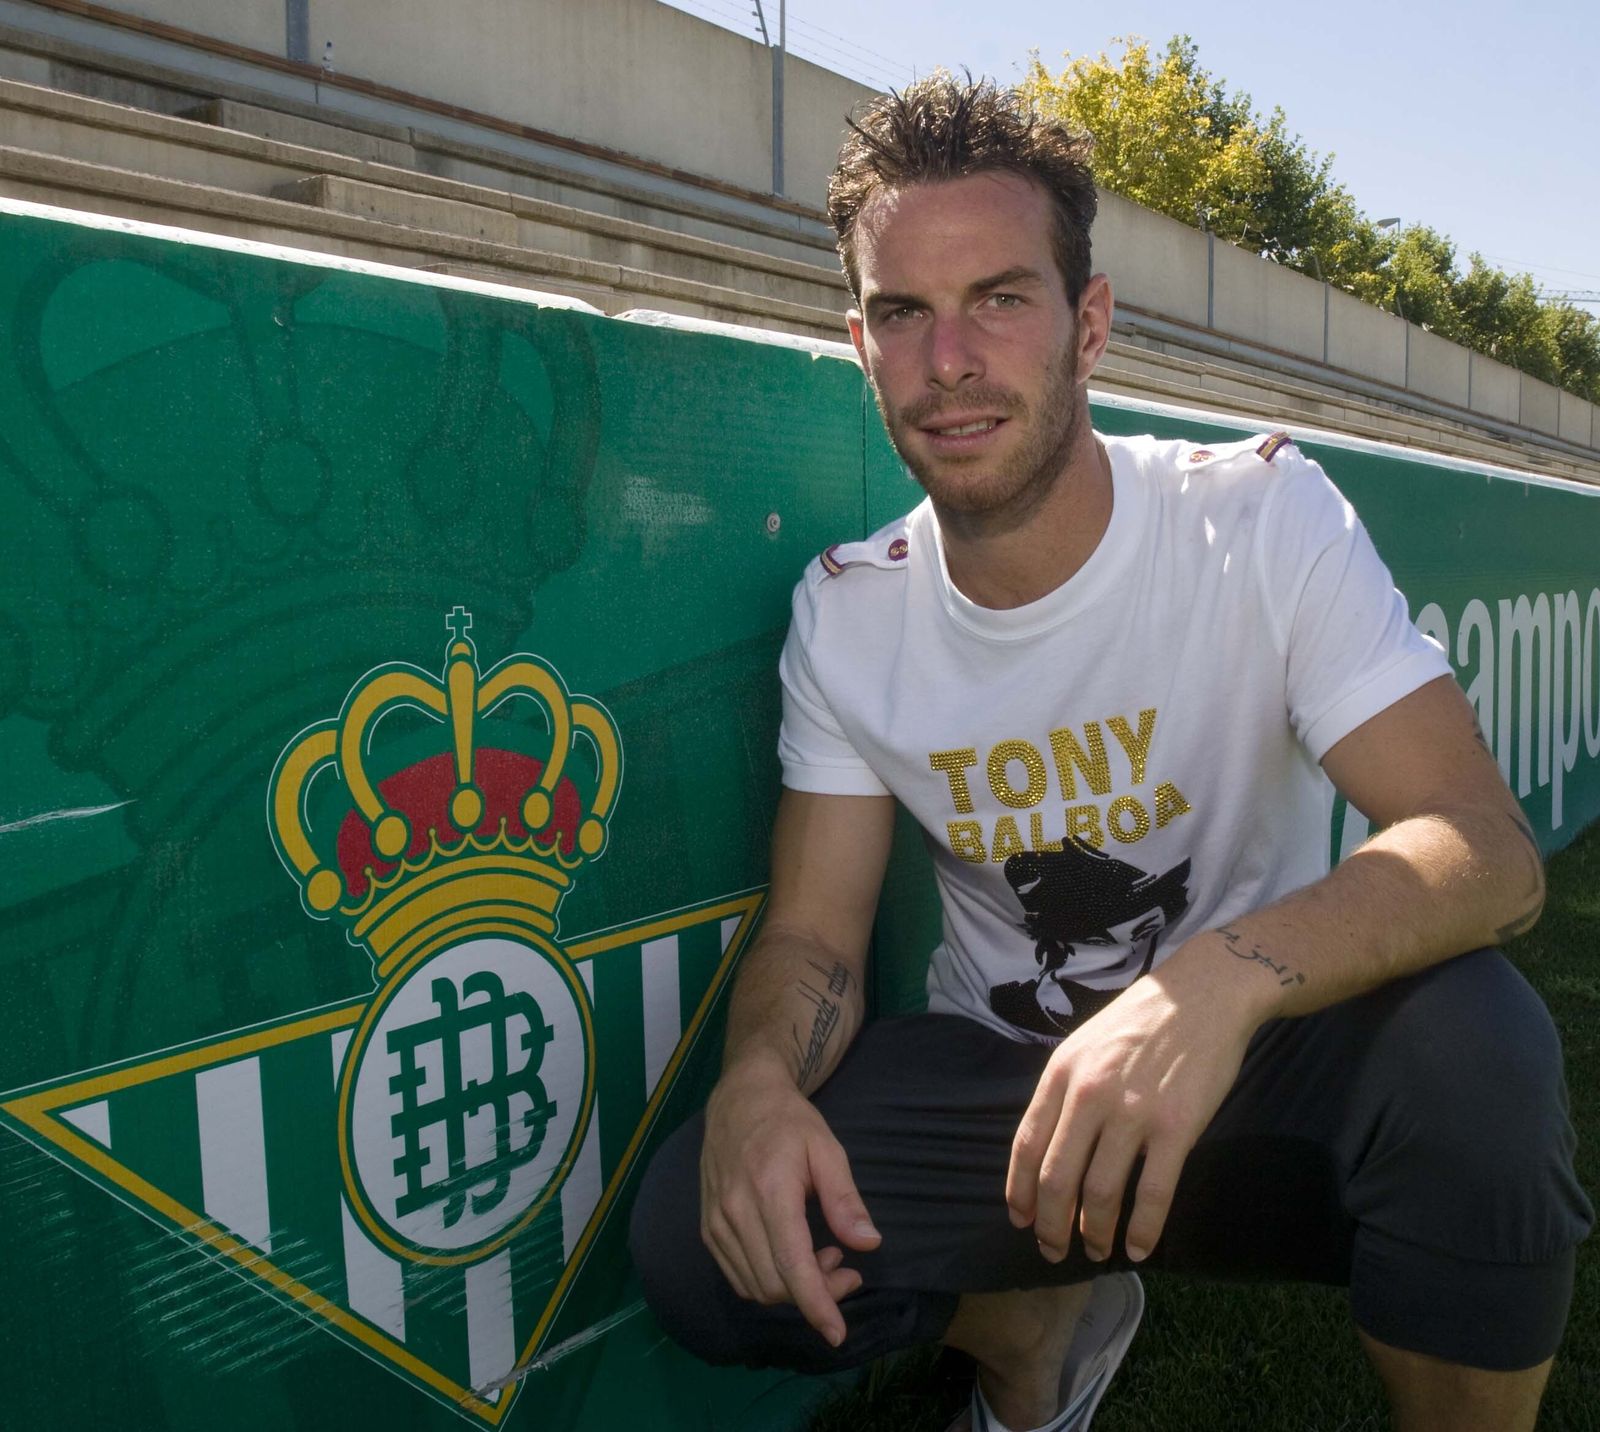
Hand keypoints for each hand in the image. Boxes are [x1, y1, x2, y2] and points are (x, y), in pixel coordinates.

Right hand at [700, 1057, 881, 1346]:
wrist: (739, 1099)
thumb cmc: (790, 1122)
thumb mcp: (828, 1149)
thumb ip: (845, 1199)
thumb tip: (868, 1243)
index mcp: (769, 1191)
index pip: (792, 1265)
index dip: (816, 1304)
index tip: (837, 1333)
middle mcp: (735, 1212)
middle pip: (775, 1284)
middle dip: (817, 1293)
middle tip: (846, 1268)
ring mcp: (716, 1223)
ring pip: (755, 1286)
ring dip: (793, 1289)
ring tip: (821, 1256)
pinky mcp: (708, 1228)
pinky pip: (738, 1276)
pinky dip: (768, 1281)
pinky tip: (790, 1256)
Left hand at [1005, 955, 1256, 1264]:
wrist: (1202, 995)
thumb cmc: (1140, 1022)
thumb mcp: (1084, 1045)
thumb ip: (1064, 1092)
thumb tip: (1046, 1147)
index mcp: (1061, 1075)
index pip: (1027, 1146)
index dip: (1020, 1192)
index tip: (1021, 1221)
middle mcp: (1089, 1095)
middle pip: (1056, 1178)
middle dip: (1051, 1224)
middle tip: (1054, 1251)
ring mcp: (1132, 1112)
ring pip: (1100, 1193)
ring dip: (1094, 1233)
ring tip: (1097, 1251)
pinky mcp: (1177, 1127)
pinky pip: (1153, 1193)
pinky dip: (1144, 1230)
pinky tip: (1140, 1248)